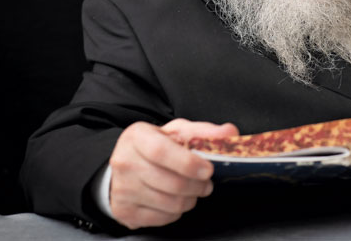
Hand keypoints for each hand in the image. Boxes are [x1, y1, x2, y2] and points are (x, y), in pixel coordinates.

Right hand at [109, 118, 238, 228]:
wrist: (124, 165)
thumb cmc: (154, 146)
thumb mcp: (176, 131)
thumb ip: (203, 131)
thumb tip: (229, 132)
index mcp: (137, 136)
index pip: (162, 151)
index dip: (188, 163)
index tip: (208, 170)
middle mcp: (124, 162)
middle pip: (170, 182)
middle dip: (197, 186)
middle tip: (207, 184)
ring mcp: (122, 189)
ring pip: (169, 203)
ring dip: (190, 199)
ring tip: (194, 191)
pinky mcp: (124, 210)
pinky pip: (162, 218)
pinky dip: (176, 212)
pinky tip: (177, 199)